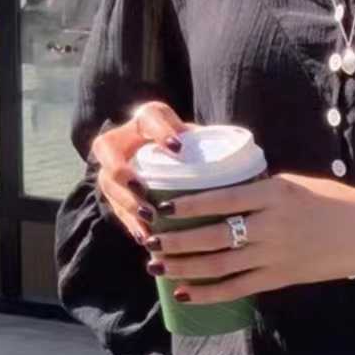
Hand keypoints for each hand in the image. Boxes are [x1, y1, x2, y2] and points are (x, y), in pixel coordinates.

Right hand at [89, 100, 198, 242]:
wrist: (166, 160)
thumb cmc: (191, 150)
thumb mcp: (199, 142)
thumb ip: (211, 146)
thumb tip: (247, 165)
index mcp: (148, 120)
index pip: (150, 116)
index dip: (160, 131)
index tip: (177, 148)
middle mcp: (123, 140)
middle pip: (107, 149)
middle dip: (122, 170)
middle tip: (142, 187)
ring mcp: (113, 169)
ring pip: (108, 183)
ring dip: (127, 202)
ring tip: (149, 218)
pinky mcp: (114, 195)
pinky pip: (116, 209)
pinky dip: (131, 224)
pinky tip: (145, 237)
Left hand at [144, 171, 354, 299]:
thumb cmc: (335, 201)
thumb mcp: (295, 184)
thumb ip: (259, 191)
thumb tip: (220, 195)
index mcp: (272, 193)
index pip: (218, 199)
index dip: (185, 205)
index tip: (160, 206)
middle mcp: (271, 224)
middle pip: (211, 236)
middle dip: (175, 240)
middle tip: (150, 240)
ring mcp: (276, 254)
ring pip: (218, 264)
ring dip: (184, 267)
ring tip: (158, 265)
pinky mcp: (282, 277)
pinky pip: (237, 287)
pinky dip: (208, 292)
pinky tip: (185, 293)